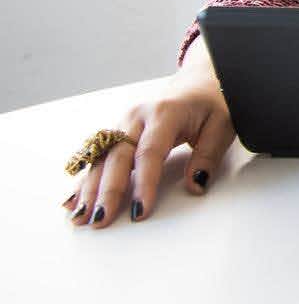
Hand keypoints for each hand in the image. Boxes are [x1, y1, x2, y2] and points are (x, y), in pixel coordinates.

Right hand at [63, 74, 234, 230]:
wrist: (198, 82)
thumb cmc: (211, 105)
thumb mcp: (221, 126)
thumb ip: (208, 156)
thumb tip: (195, 185)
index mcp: (164, 113)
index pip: (150, 153)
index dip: (144, 184)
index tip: (140, 211)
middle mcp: (137, 117)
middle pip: (117, 157)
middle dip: (108, 191)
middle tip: (101, 220)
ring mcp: (123, 124)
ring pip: (101, 159)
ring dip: (89, 189)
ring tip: (80, 218)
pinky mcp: (117, 133)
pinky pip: (97, 158)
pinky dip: (84, 180)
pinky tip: (72, 202)